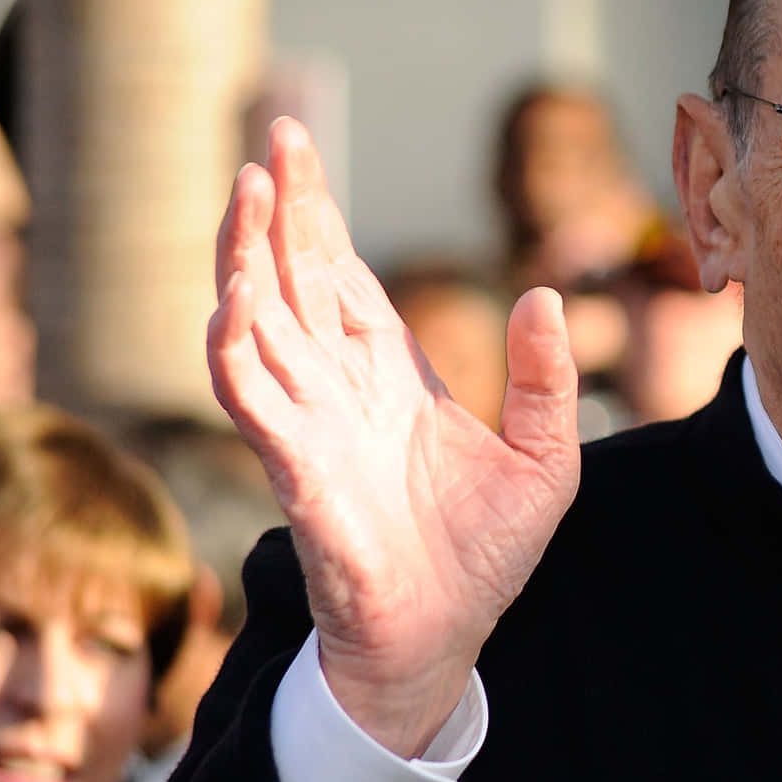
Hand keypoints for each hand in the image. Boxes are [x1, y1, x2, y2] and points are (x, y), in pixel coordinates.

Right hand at [208, 118, 580, 755]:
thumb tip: (543, 296)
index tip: (295, 141)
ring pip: (259, 323)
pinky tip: (235, 296)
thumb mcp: (546, 459)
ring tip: (249, 191)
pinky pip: (253, 398)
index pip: (340, 275)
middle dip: (277, 212)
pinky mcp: (298, 471)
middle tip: (269, 139)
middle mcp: (340, 390)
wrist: (447, 642)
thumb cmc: (484, 557)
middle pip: (293, 280)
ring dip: (246, 257)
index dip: (316, 214)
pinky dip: (236, 346)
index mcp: (392, 376)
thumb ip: (546, 380)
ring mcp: (312, 425)